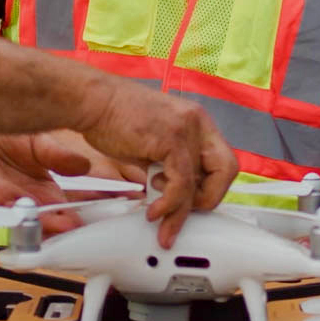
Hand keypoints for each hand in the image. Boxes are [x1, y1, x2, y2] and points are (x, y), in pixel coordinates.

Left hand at [0, 131, 98, 235]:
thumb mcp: (36, 142)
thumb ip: (59, 155)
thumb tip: (83, 163)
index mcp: (50, 185)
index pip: (81, 198)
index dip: (102, 203)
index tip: (121, 204)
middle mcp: (36, 199)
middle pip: (65, 217)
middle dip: (82, 224)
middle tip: (103, 225)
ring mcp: (16, 203)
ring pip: (40, 221)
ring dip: (54, 226)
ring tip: (70, 225)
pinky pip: (11, 211)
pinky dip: (22, 216)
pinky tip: (31, 214)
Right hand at [74, 79, 237, 247]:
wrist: (93, 101)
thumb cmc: (115, 119)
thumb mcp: (153, 143)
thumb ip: (169, 166)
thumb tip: (174, 196)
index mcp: (197, 122)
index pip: (224, 161)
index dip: (213, 187)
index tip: (193, 202)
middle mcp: (197, 122)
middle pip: (226, 170)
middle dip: (208, 199)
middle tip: (183, 213)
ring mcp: (186, 129)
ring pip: (199, 183)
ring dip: (180, 212)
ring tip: (160, 219)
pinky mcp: (170, 138)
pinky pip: (180, 183)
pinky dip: (168, 204)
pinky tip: (153, 210)